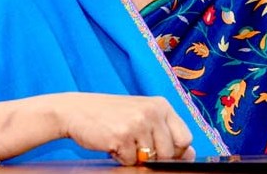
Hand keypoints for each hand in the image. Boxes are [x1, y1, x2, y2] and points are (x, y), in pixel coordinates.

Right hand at [56, 93, 193, 164]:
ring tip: (123, 141)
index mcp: (161, 105)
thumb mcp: (143, 116)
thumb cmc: (112, 115)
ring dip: (135, 157)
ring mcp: (137, 124)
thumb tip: (190, 153)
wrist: (76, 110)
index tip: (163, 152)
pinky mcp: (122, 136)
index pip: (185, 138)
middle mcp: (152, 112)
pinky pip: (131, 161)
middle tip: (136, 145)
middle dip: (154, 157)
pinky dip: (121, 158)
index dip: (177, 151)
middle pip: (170, 152)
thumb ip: (166, 132)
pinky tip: (113, 143)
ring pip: (150, 159)